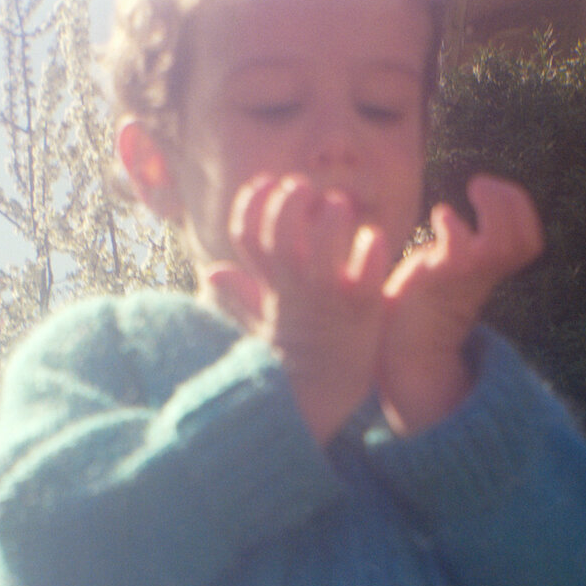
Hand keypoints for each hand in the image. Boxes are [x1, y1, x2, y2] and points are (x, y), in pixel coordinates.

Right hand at [202, 175, 390, 443]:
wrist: (328, 403)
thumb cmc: (300, 361)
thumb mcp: (264, 327)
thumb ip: (242, 298)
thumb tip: (212, 276)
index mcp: (273, 289)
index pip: (247, 237)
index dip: (252, 203)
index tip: (268, 181)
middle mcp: (295, 292)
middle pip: (280, 237)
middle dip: (288, 203)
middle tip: (305, 188)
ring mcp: (327, 302)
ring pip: (320, 249)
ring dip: (329, 219)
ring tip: (340, 206)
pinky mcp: (361, 312)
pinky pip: (365, 276)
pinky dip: (370, 252)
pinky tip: (374, 239)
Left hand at [378, 175, 542, 434]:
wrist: (397, 339)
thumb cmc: (419, 299)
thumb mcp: (450, 267)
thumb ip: (463, 247)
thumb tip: (459, 223)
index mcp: (489, 270)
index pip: (530, 240)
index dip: (521, 210)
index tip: (491, 190)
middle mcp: (482, 273)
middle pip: (526, 241)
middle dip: (513, 201)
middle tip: (480, 185)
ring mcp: (462, 275)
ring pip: (503, 243)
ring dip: (494, 207)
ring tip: (472, 189)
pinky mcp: (437, 276)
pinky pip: (458, 248)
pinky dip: (453, 223)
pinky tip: (440, 216)